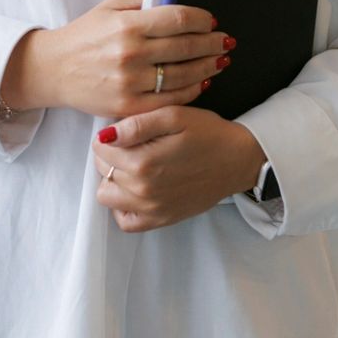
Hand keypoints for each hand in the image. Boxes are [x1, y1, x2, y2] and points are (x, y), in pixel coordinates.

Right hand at [0, 0, 232, 118]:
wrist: (53, 70)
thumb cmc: (83, 36)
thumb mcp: (108, 6)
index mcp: (126, 25)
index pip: (178, 19)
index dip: (202, 20)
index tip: (210, 20)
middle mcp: (130, 54)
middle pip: (187, 47)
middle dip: (212, 43)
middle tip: (225, 40)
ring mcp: (130, 82)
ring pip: (184, 75)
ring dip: (209, 66)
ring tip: (220, 60)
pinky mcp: (129, 105)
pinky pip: (172, 99)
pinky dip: (192, 90)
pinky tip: (202, 81)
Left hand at [92, 107, 266, 232]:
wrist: (238, 160)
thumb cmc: (207, 134)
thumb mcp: (174, 115)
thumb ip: (136, 124)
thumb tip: (106, 135)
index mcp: (144, 162)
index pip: (99, 148)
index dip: (108, 136)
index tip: (123, 132)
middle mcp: (143, 190)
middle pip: (102, 170)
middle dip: (110, 155)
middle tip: (132, 146)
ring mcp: (151, 209)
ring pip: (106, 196)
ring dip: (113, 180)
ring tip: (132, 166)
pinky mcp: (161, 220)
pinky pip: (125, 222)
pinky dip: (123, 207)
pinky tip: (135, 190)